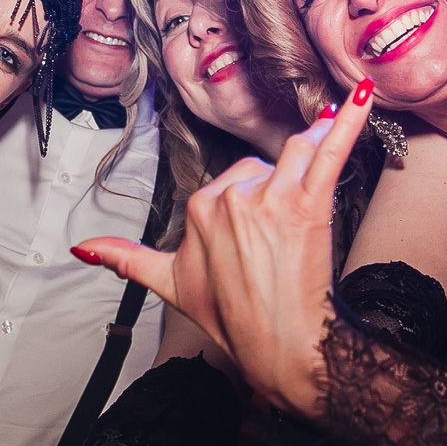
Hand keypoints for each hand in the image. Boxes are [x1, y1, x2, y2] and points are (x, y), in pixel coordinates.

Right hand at [74, 79, 376, 417]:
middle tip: (291, 230)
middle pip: (266, 164)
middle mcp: (232, 195)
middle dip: (281, 186)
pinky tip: (363, 98)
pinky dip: (349, 123)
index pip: (234, 177)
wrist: (280, 348)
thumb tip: (83, 247)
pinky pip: (330, 153)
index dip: (254, 201)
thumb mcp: (169, 283)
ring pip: (297, 153)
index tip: (264, 228)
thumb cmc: (232, 317)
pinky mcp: (308, 204)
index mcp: (200, 205)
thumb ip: (126, 256)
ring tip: (332, 132)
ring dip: (315, 147)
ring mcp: (271, 198)